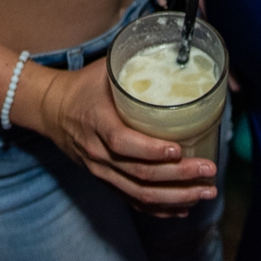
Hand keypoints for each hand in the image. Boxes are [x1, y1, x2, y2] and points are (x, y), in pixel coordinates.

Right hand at [26, 61, 216, 211]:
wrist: (52, 110)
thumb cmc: (84, 86)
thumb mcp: (105, 70)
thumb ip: (136, 65)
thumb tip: (177, 52)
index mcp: (96, 122)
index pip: (122, 142)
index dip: (151, 150)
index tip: (179, 149)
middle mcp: (98, 153)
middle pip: (140, 174)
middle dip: (179, 177)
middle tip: (208, 172)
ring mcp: (101, 171)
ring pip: (140, 193)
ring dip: (176, 197)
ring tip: (205, 193)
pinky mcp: (106, 181)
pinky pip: (134, 201)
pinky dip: (160, 208)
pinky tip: (183, 207)